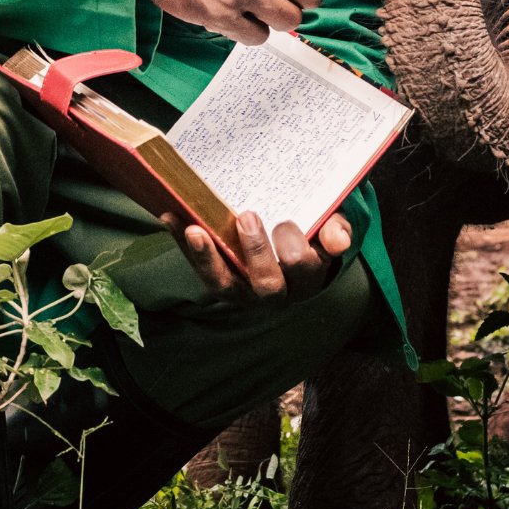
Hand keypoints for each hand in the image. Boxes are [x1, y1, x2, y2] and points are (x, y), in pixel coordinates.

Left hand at [160, 210, 351, 302]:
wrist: (290, 241)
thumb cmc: (312, 230)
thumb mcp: (329, 226)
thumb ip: (336, 228)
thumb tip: (336, 238)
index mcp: (309, 275)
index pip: (307, 267)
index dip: (299, 249)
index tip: (287, 223)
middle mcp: (279, 291)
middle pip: (267, 284)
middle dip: (256, 252)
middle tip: (247, 216)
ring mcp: (246, 292)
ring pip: (225, 286)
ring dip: (209, 258)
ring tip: (195, 230)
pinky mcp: (223, 284)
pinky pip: (201, 271)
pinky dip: (186, 247)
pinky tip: (171, 217)